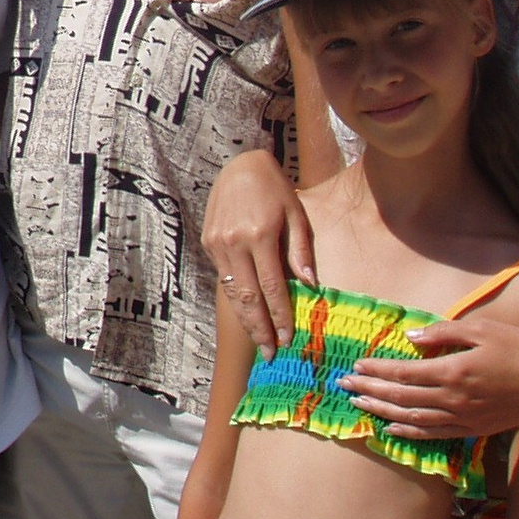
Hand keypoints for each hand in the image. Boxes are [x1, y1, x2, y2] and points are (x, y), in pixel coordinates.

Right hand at [200, 150, 316, 354]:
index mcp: (260, 235)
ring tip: (259, 341)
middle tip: (270, 353)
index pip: (272, 287)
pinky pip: (225, 277)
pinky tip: (247, 313)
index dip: (280, 316)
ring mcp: (217, 243)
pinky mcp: (209, 242)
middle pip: (248, 297)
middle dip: (260, 328)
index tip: (288, 338)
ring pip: (233, 291)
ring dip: (245, 320)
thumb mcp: (296, 215)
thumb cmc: (275, 189)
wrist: (239, 165)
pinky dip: (236, 298)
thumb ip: (301, 251)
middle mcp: (234, 242)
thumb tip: (310, 286)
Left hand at [341, 316, 518, 441]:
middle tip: (344, 385)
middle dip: (369, 390)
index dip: (376, 370)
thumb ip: (443, 333)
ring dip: (382, 412)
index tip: (356, 364)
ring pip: (413, 419)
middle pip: (402, 397)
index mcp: (454, 372)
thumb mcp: (482, 329)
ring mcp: (466, 418)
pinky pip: (436, 434)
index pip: (403, 373)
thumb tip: (410, 338)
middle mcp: (456, 400)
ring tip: (358, 405)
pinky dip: (410, 431)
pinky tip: (392, 428)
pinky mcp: (476, 428)